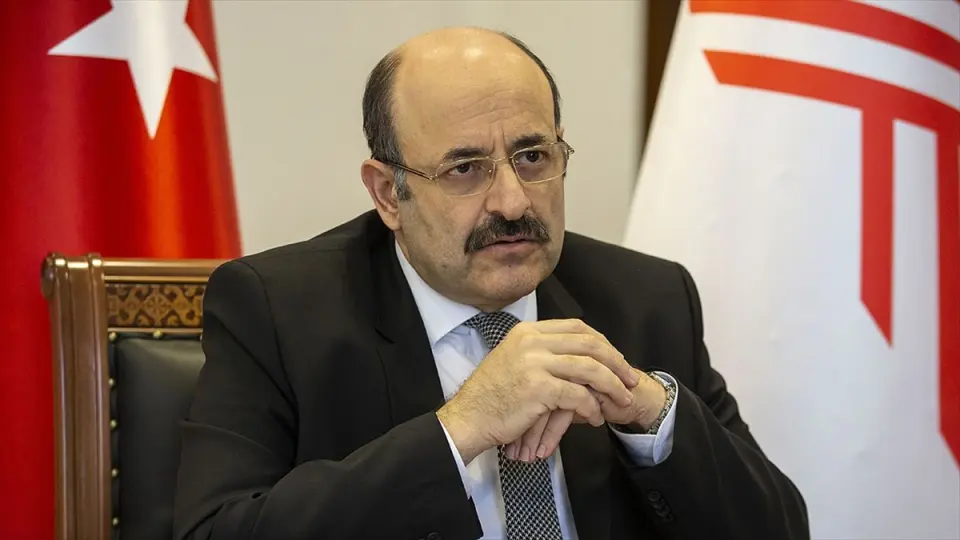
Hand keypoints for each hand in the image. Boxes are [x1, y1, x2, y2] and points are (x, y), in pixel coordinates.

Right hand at [505, 328, 667, 462]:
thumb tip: (579, 356)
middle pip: (589, 344)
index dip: (603, 342)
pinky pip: (578, 396)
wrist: (469, 417)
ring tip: (622, 400)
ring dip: (612, 386)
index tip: (616, 359)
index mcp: (528, 332)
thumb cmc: (492, 395)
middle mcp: (532, 342)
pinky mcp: (538, 388)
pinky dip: (591, 408)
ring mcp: (535, 363)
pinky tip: (594, 417)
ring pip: (589, 369)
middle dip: (616, 362)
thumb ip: (542, 352)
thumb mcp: (514, 359)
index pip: (577, 328)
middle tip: (630, 379)